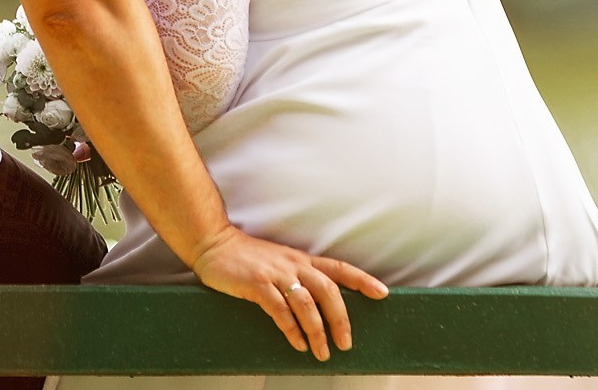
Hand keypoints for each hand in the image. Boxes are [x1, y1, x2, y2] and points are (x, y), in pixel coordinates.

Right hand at [189, 224, 389, 360]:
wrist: (215, 245)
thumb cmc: (249, 258)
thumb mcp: (281, 262)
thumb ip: (300, 277)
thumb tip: (322, 305)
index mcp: (302, 259)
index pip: (339, 268)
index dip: (362, 280)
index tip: (383, 293)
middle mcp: (294, 264)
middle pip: (328, 290)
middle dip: (340, 319)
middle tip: (346, 344)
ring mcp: (275, 273)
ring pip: (306, 302)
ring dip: (317, 330)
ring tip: (322, 352)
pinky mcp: (256, 284)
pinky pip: (279, 309)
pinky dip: (291, 329)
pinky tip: (297, 343)